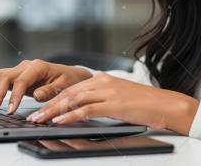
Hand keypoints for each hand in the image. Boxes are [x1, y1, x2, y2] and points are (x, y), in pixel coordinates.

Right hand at [0, 59, 92, 113]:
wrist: (70, 75)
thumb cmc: (68, 80)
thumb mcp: (64, 86)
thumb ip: (50, 90)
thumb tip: (37, 95)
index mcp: (37, 66)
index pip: (21, 81)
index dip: (14, 97)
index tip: (10, 111)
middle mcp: (25, 66)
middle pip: (4, 76)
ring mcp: (18, 70)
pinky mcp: (15, 77)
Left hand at [25, 72, 199, 134]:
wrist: (166, 105)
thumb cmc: (145, 105)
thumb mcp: (119, 99)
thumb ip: (101, 101)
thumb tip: (83, 111)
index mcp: (103, 79)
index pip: (72, 88)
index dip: (54, 98)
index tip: (41, 108)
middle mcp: (103, 82)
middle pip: (69, 93)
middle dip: (49, 105)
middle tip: (34, 115)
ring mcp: (108, 92)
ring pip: (73, 100)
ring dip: (54, 111)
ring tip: (40, 119)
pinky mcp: (114, 104)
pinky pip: (86, 109)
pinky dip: (70, 116)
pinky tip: (59, 121)